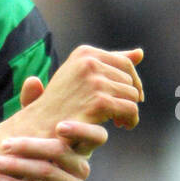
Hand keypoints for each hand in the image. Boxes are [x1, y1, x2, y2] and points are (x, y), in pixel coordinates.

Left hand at [0, 123, 105, 180]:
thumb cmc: (36, 175)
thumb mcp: (36, 145)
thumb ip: (36, 114)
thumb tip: (33, 80)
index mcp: (81, 151)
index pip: (96, 136)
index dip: (81, 129)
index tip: (58, 125)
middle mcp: (82, 169)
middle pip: (60, 151)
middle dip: (28, 146)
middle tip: (3, 143)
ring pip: (45, 172)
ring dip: (15, 166)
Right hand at [18, 45, 143, 135]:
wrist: (38, 127)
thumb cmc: (58, 104)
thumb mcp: (81, 77)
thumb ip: (109, 63)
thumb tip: (141, 53)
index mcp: (84, 53)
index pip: (125, 64)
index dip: (131, 82)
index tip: (130, 96)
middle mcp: (90, 62)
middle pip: (129, 80)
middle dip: (128, 98)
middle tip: (119, 115)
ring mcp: (95, 81)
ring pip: (132, 96)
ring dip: (128, 110)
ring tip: (120, 121)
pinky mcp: (100, 102)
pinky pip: (130, 109)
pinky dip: (131, 119)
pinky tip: (123, 126)